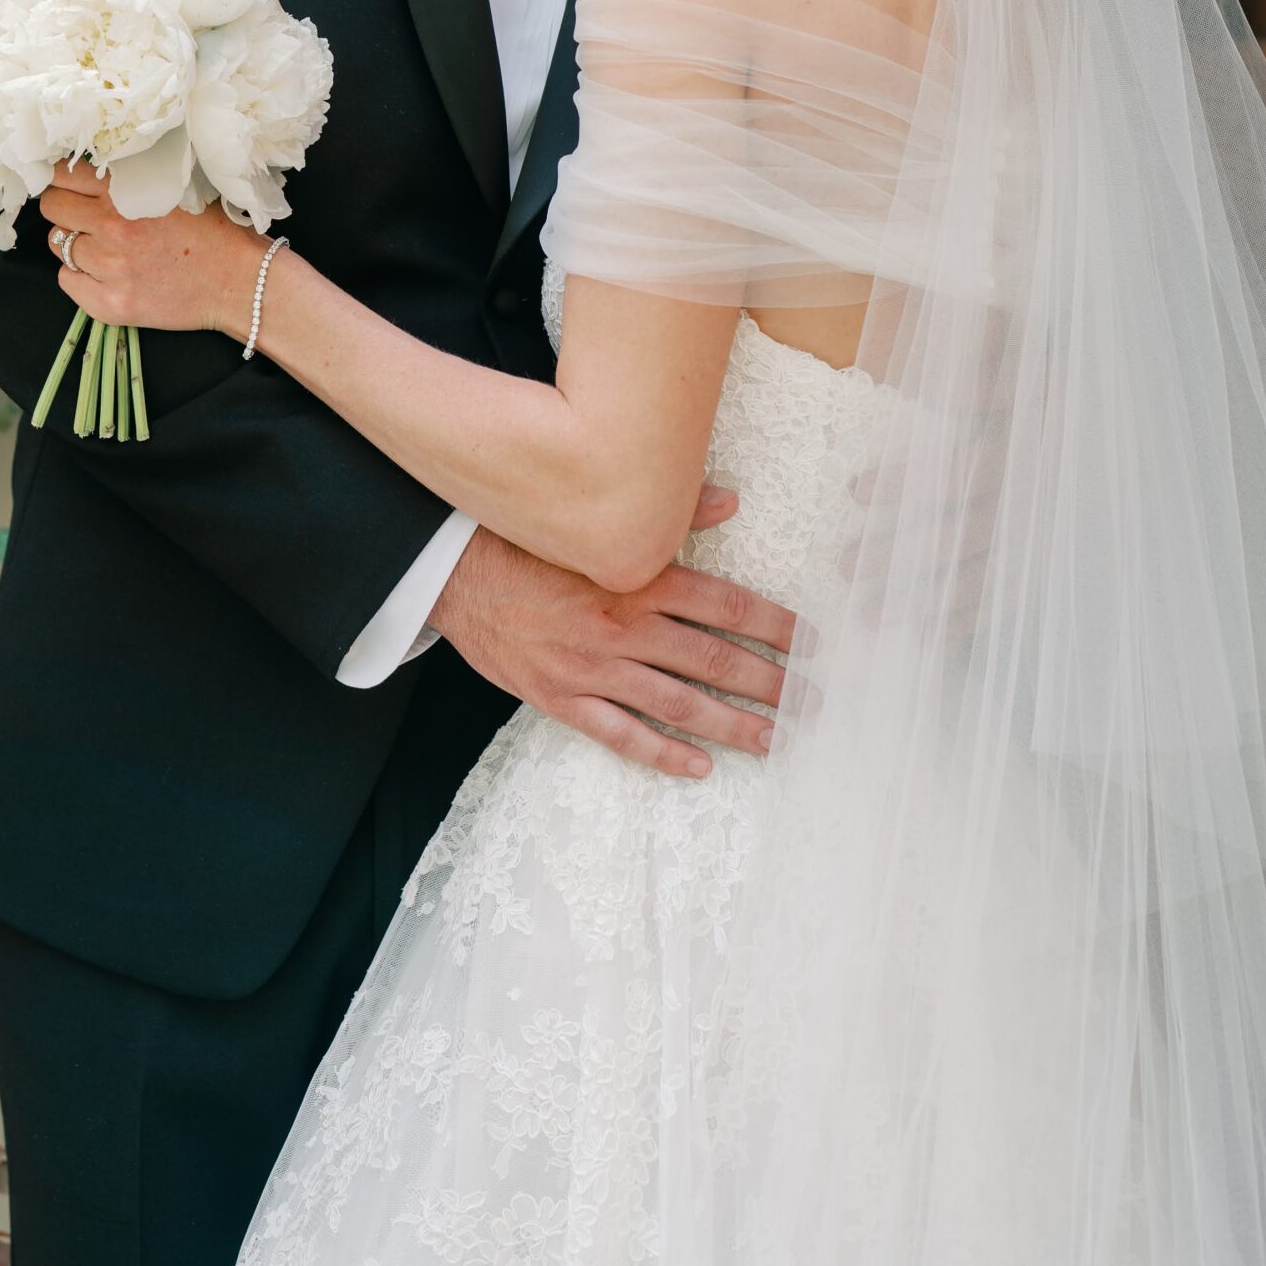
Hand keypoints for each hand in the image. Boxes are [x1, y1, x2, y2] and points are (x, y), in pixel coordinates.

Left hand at [38, 163, 263, 336]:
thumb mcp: (178, 186)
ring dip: (76, 243)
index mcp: (127, 191)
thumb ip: (135, 175)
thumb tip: (92, 164)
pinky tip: (107, 274)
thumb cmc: (217, 232)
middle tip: (84, 216)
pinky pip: (68, 282)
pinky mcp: (112, 304)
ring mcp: (110, 268)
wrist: (243, 283)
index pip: (61, 175)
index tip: (68, 185)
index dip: (62, 179)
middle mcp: (113, 227)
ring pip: (59, 246)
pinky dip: (80, 277)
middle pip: (52, 208)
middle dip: (65, 209)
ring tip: (105, 247)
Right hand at [429, 489, 793, 779]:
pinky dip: (662, 753)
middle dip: (766, 683)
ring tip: (771, 738)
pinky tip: (698, 766)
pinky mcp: (562, 698)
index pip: (725, 605)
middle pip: (712, 660)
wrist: (454, 572)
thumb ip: (668, 511)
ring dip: (730, 724)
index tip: (810, 644)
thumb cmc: (528, 540)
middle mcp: (623, 626)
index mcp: (637, 578)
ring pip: (677, 703)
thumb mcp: (595, 520)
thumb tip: (731, 498)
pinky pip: (621, 734)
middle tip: (807, 701)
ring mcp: (593, 668)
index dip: (774, 626)